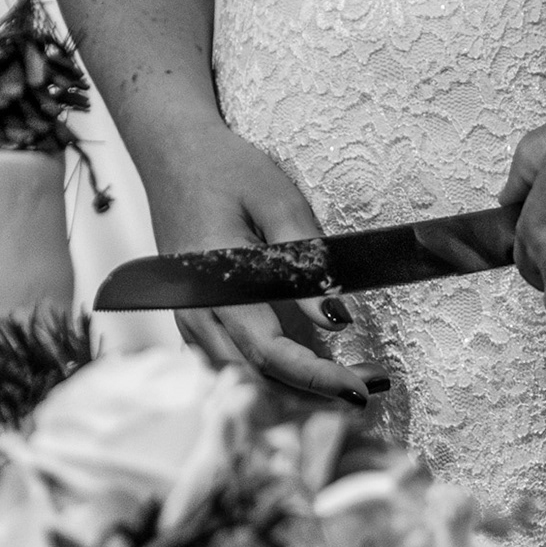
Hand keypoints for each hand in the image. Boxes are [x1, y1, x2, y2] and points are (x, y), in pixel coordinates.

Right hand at [143, 124, 385, 403]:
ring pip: (243, 380)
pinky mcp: (192, 319)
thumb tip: (338, 319)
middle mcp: (195, 314)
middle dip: (316, 393)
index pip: (270, 353)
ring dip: (294, 392)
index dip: (318, 378)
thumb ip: (307, 262)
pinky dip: (270, 379)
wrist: (173, 154)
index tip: (362, 389)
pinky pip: (229, 367)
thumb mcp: (277, 201)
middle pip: (257, 380)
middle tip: (372, 383)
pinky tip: (307, 373)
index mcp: (216, 285)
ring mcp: (189, 320)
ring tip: (350, 381)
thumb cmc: (225, 170)